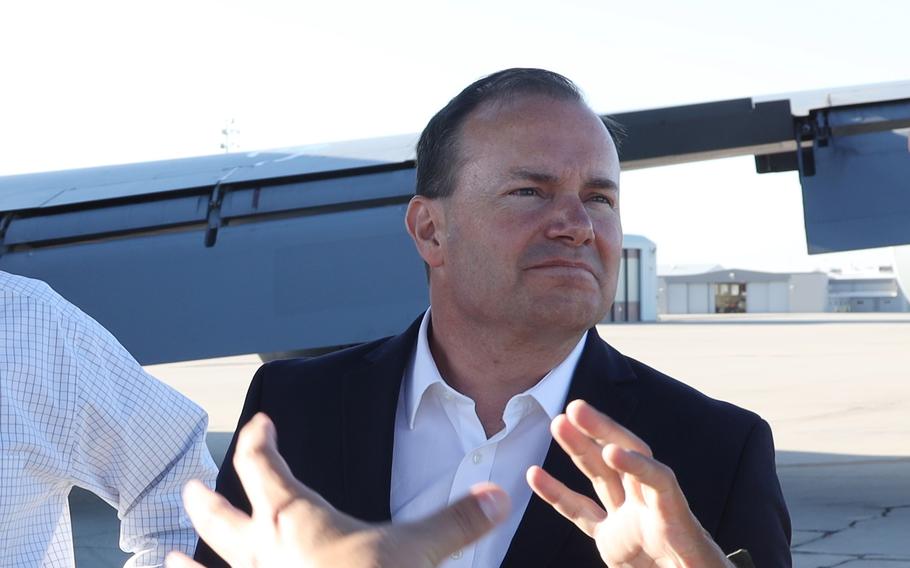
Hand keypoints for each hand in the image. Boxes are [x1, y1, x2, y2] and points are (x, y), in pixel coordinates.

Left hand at [168, 413, 509, 567]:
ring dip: (188, 561)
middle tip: (189, 487)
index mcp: (295, 518)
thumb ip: (455, 523)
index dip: (262, 439)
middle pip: (226, 515)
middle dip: (209, 498)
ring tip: (163, 559)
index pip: (266, 464)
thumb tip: (497, 495)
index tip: (261, 423)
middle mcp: (263, 551)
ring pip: (211, 567)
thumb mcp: (415, 554)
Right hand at [527, 400, 731, 567]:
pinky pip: (581, 512)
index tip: (613, 452)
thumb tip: (681, 536)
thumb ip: (692, 559)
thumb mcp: (701, 566)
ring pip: (600, 477)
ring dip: (578, 448)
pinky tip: (535, 475)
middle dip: (601, 433)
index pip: (659, 482)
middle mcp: (650, 512)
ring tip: (558, 423)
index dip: (637, 465)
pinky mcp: (611, 540)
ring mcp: (628, 523)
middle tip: (577, 409)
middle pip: (626, 461)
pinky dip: (557, 494)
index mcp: (677, 521)